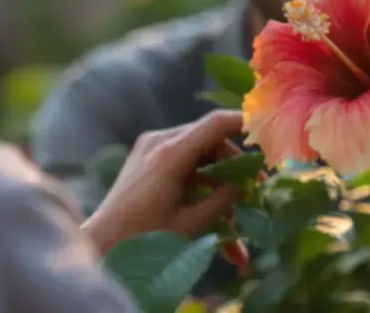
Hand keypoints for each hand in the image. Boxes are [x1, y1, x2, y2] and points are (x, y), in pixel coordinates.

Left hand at [82, 110, 245, 255]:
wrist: (100, 245)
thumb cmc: (143, 238)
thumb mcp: (191, 224)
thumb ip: (223, 200)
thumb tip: (247, 185)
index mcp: (170, 154)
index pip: (215, 124)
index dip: (244, 123)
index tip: (269, 131)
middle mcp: (160, 142)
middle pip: (211, 142)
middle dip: (236, 167)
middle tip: (257, 192)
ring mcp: (151, 149)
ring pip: (200, 156)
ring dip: (219, 183)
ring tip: (236, 222)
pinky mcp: (147, 161)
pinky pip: (184, 165)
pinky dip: (201, 186)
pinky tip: (215, 215)